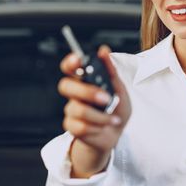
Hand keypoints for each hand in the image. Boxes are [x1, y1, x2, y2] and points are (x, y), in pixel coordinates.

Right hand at [57, 45, 130, 175]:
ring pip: (79, 109)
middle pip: (66, 86)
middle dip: (86, 92)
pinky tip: (104, 126)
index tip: (78, 60)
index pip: (69, 67)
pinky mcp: (72, 126)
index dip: (70, 62)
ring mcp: (71, 110)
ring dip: (101, 116)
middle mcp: (75, 94)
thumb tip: (104, 51)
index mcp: (84, 81)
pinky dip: (98, 127)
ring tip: (113, 118)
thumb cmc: (116, 109)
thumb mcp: (119, 89)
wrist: (116, 134)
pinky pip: (81, 126)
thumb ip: (111, 71)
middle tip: (106, 98)